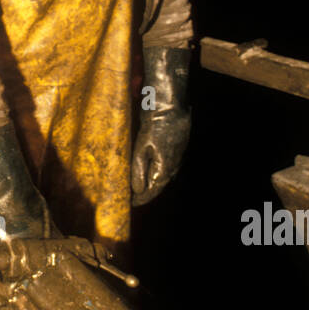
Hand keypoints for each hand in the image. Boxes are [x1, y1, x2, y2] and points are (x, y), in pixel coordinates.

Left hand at [131, 46, 191, 205]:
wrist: (171, 104)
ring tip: (138, 186)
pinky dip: (156, 170)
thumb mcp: (141, 147)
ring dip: (151, 181)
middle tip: (132, 197)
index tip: (130, 205)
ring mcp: (178, 157)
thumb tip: (137, 190)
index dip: (141, 199)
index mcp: (165, 168)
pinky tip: (149, 169)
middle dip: (146, 192)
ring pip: (163, 175)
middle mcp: (174, 165)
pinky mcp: (178, 148)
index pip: (152, 191)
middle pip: (159, 185)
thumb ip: (138, 170)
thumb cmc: (154, 124)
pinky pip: (167, 165)